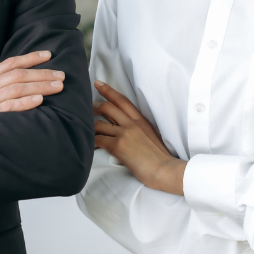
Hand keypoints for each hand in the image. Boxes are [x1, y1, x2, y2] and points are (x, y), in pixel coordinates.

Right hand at [0, 51, 63, 114]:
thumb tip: (18, 83)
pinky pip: (8, 107)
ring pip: (17, 88)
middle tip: (61, 75)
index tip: (48, 55)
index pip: (11, 62)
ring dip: (40, 85)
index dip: (31, 57)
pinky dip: (24, 102)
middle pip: (18, 74)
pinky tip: (38, 100)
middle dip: (42, 73)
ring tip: (58, 86)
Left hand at [93, 80, 185, 195]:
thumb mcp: (151, 135)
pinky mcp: (118, 146)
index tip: (98, 83)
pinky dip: (92, 142)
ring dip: (92, 128)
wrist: (165, 170)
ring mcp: (124, 133)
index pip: (122, 100)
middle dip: (95, 107)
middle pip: (108, 107)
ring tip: (90, 133)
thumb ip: (138, 127)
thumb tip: (125, 127)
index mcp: (141, 120)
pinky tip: (91, 146)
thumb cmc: (160, 157)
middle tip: (88, 109)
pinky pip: (98, 140)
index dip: (108, 90)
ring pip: (99, 124)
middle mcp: (131, 123)